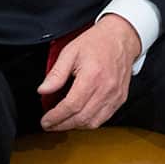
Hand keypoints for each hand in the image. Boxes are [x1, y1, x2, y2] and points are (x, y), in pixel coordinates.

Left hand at [37, 13, 140, 130]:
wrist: (121, 37)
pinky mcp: (121, 98)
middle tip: (50, 125)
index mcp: (92, 76)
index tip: (45, 120)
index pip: (71, 106)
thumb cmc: (97, 42)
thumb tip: (43, 90)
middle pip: (81, 118)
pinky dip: (90, 122)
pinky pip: (104, 118)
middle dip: (62, 125)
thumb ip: (56, 73)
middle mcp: (106, 88)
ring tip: (63, 122)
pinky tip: (80, 117)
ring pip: (93, 122)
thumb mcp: (70, 52)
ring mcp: (115, 95)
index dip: (56, 117)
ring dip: (75, 126)